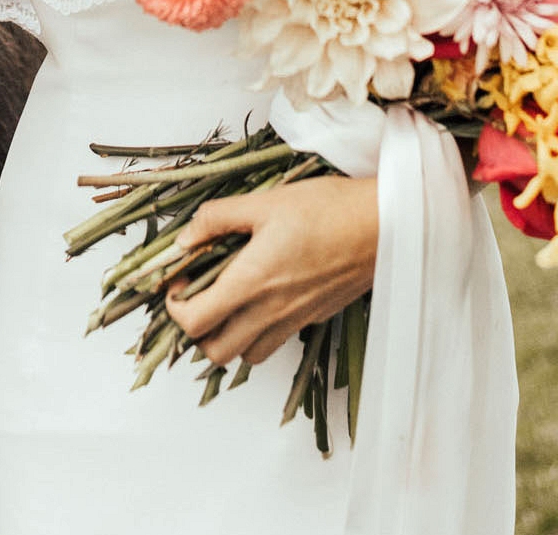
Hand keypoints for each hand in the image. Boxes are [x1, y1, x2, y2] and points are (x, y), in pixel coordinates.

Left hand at [163, 175, 377, 366]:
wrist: (382, 226)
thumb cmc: (327, 209)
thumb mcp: (265, 201)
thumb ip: (217, 219)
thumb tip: (185, 238)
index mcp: (251, 282)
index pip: (195, 322)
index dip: (175, 308)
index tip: (178, 282)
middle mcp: (270, 311)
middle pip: (215, 353)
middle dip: (197, 330)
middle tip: (198, 296)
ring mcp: (294, 320)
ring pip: (246, 355)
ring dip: (228, 336)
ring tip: (228, 300)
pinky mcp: (314, 318)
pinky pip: (275, 342)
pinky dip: (258, 333)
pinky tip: (262, 298)